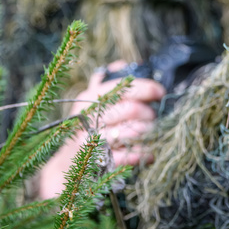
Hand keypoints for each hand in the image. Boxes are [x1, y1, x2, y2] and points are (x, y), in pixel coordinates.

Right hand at [38, 63, 165, 198]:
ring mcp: (92, 140)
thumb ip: (105, 81)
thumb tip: (122, 64)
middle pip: (131, 110)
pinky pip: (129, 155)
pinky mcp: (98, 161)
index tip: (160, 92)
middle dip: (150, 113)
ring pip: (132, 132)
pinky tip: (151, 153)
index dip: (146, 88)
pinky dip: (144, 154)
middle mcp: (88, 117)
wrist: (68, 164)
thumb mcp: (89, 102)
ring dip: (149, 133)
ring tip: (154, 133)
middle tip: (155, 117)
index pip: (122, 87)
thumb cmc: (84, 128)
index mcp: (88, 98)